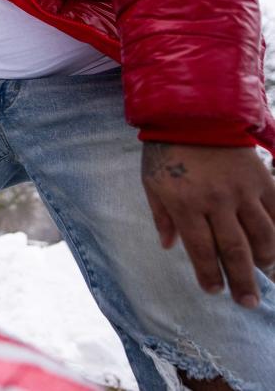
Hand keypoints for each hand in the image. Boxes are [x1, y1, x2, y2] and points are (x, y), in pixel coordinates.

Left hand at [141, 142, 274, 307]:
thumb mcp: (152, 183)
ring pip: (262, 235)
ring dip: (265, 260)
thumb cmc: (166, 150)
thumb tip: (169, 247)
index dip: (209, 274)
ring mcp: (242, 190)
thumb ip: (162, 216)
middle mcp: (216, 201)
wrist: (192, 112)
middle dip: (242, 281)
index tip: (214, 291)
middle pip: (234, 250)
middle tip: (247, 302)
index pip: (201, 250)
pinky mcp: (261, 179)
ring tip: (264, 274)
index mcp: (185, 204)